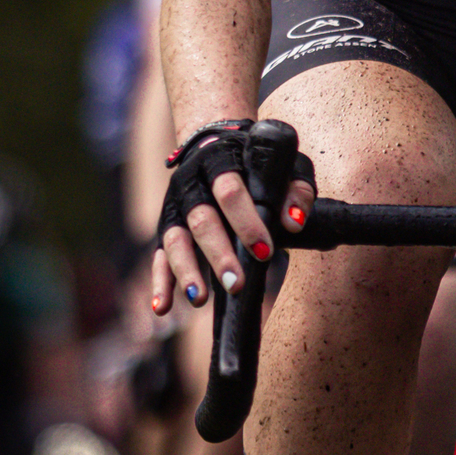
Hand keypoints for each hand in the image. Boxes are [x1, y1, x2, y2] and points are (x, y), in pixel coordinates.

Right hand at [147, 119, 311, 317]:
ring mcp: (175, 206)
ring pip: (175, 240)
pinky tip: (163, 306)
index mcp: (219, 159)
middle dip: (218, 254)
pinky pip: (160, 256)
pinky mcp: (166, 228)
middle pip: (200, 219)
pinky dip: (161, 282)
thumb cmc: (258, 165)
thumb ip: (295, 190)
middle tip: (235, 283)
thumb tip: (294, 223)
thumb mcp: (284, 165)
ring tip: (200, 299)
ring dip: (186, 270)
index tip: (265, 251)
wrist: (219, 148)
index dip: (246, 222)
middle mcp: (191, 182)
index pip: (229, 190)